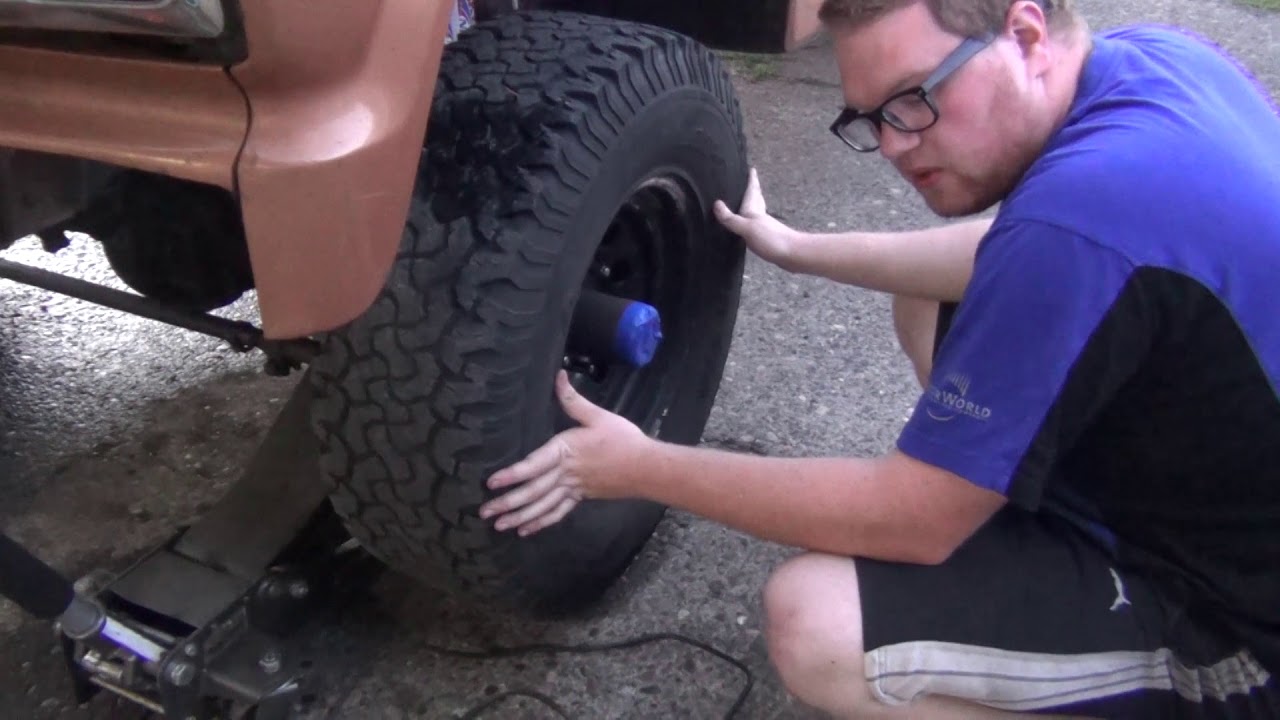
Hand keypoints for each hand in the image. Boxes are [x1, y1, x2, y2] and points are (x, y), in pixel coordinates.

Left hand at [479, 370, 651, 536]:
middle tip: (485, 512)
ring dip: (520, 516)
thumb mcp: (598, 416)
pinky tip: (525, 529)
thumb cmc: (623, 440)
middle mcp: (566, 474)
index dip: (513, 474)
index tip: (492, 482)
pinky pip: (557, 512)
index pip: (534, 465)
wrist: (647, 467)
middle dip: (508, 502)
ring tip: (499, 525)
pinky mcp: (581, 497)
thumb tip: (558, 375)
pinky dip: (541, 522)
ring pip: (542, 506)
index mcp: (566, 451)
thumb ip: (573, 400)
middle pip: (534, 490)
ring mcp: (573, 488)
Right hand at [714, 167, 798, 268]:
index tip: (751, 169)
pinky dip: (752, 222)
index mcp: (754, 211)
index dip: (751, 180)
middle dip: (753, 190)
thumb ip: (731, 218)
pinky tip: (750, 227)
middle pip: (756, 199)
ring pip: (757, 211)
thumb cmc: (771, 239)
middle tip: (750, 182)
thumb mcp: (747, 228)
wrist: (793, 254)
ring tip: (746, 202)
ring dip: (753, 205)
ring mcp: (765, 227)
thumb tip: (716, 204)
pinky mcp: (768, 238)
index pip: (752, 191)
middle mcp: (760, 216)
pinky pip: (757, 225)